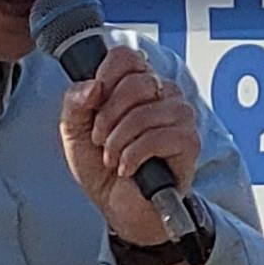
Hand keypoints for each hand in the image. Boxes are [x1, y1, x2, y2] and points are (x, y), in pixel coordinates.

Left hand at [57, 47, 202, 249]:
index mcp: (136, 84)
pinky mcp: (189, 142)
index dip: (105, 76)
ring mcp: (179, 116)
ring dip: (120, 140)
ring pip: (146, 112)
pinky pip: (159, 136)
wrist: (120, 208)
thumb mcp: (74, 132)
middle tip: (101, 140)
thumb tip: (93, 86)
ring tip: (113, 158)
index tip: (94, 102)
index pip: (126, 56)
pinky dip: (135, 154)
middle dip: (108, 115)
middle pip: (136, 81)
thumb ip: (74, 103)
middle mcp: (162, 94)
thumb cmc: (103, 169)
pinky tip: (128, 168)